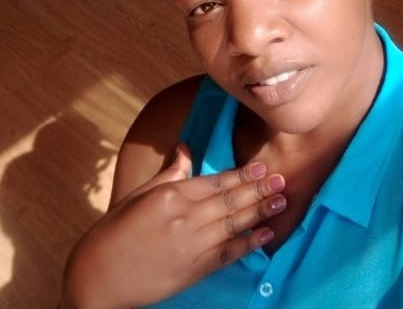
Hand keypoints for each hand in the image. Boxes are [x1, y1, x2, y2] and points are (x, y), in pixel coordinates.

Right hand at [63, 143, 286, 308]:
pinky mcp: (195, 269)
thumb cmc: (114, 231)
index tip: (262, 167)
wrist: (97, 278)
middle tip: (282, 179)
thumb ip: (170, 172)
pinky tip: (266, 234)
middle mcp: (186, 217)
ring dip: (260, 212)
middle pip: (230, 200)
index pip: (215, 181)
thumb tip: (186, 147)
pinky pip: (228, 253)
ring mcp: (192, 245)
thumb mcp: (140, 194)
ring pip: (234, 223)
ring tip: (281, 201)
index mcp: (171, 195)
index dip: (242, 175)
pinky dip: (249, 243)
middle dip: (258, 189)